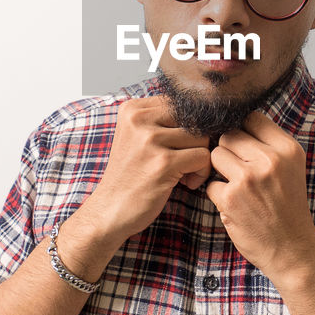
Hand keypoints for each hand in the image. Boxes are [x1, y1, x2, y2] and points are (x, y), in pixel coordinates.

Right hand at [83, 96, 210, 242]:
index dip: (189, 127)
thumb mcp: (137, 137)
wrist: (109, 211)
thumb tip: (206, 112)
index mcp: (132, 109)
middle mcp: (139, 119)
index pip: (182, 104)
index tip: (177, 147)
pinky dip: (201, 173)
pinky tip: (185, 182)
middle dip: (196, 142)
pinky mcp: (163, 163)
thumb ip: (162, 120)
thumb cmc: (131, 175)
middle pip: (194, 118)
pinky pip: (203, 157)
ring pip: (202, 138)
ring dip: (199, 159)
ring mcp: (150, 140)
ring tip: (183, 173)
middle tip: (184, 162)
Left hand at [206, 111, 314, 280]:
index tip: (243, 145)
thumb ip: (269, 145)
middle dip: (228, 150)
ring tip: (237, 186)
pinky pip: (210, 183)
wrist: (292, 249)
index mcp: (288, 149)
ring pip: (215, 154)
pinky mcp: (231, 198)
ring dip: (220, 170)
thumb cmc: (288, 207)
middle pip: (229, 134)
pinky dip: (217, 194)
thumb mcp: (291, 168)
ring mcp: (249, 178)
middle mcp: (270, 160)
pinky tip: (234, 205)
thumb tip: (237, 122)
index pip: (252, 117)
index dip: (243, 130)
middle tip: (238, 170)